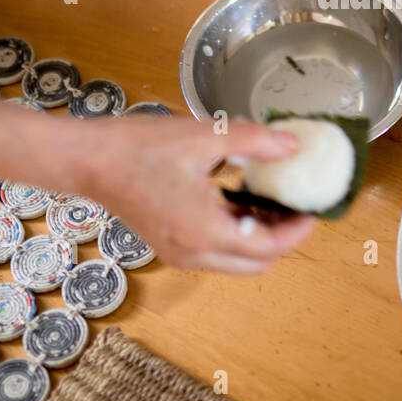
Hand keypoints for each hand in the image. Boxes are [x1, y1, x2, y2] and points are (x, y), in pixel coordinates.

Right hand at [82, 117, 317, 274]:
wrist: (87, 161)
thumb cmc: (140, 147)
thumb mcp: (204, 136)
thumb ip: (254, 142)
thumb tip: (293, 146)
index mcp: (205, 233)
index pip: (268, 248)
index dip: (298, 230)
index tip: (314, 207)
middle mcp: (193, 253)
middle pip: (256, 263)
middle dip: (283, 238)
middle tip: (297, 205)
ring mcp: (179, 254)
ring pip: (236, 259)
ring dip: (259, 236)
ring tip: (274, 198)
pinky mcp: (169, 246)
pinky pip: (215, 249)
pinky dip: (236, 232)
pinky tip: (242, 198)